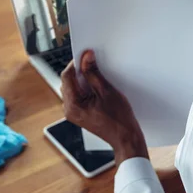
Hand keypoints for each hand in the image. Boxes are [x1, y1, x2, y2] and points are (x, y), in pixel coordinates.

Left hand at [60, 50, 148, 164]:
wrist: (125, 137)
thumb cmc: (118, 119)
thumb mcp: (106, 90)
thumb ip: (93, 73)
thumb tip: (86, 58)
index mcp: (73, 105)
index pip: (67, 76)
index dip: (76, 63)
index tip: (85, 55)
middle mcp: (69, 110)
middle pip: (68, 81)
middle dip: (79, 71)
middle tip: (92, 63)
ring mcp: (74, 113)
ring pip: (73, 88)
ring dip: (83, 79)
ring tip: (96, 75)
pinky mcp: (80, 113)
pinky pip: (78, 95)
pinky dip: (85, 87)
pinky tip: (97, 86)